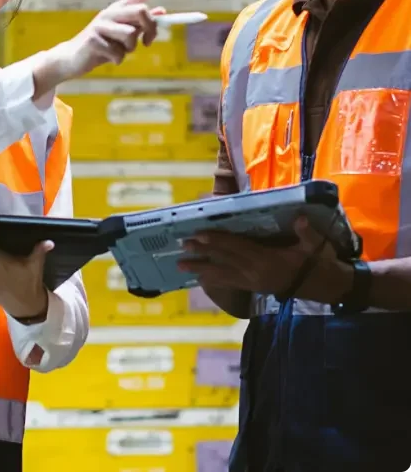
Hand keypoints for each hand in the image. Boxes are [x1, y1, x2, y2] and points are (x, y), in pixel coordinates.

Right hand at [33, 0, 167, 95]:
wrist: (73, 58)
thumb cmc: (102, 45)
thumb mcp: (124, 34)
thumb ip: (141, 23)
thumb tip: (162, 11)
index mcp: (119, 10)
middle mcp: (110, 13)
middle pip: (141, 10)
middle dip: (150, 28)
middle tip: (148, 42)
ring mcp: (100, 25)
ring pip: (131, 35)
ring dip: (129, 49)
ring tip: (118, 51)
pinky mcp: (93, 40)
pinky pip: (119, 53)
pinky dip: (117, 60)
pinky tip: (106, 57)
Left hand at [179, 217, 352, 303]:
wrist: (323, 287)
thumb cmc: (317, 262)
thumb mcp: (316, 246)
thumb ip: (307, 233)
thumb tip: (301, 218)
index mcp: (267, 260)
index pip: (237, 248)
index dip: (218, 241)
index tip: (199, 234)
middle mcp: (255, 273)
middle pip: (224, 261)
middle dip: (202, 253)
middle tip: (182, 247)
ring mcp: (252, 282)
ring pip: (221, 275)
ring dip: (201, 269)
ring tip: (181, 266)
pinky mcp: (253, 288)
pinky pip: (228, 283)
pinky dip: (212, 280)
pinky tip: (199, 278)